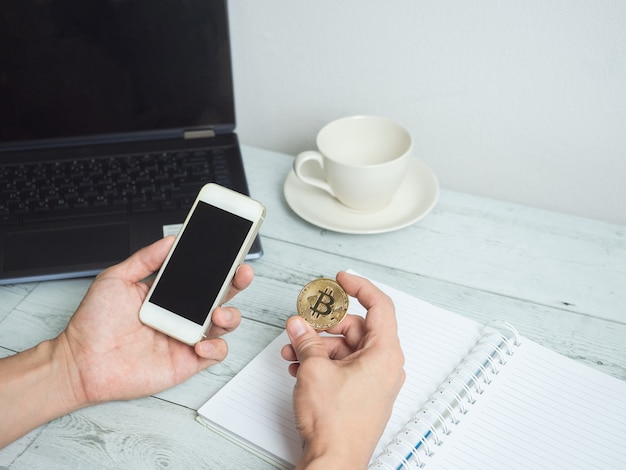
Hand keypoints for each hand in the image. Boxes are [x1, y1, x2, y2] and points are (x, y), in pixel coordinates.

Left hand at [58, 235, 251, 405]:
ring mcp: (187, 337)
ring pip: (225, 324)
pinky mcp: (187, 361)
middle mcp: (183, 314)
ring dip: (230, 315)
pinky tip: (200, 342)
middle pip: (221, 295)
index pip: (203, 275)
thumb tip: (171, 239)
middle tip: (242, 273)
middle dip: (237, 282)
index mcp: (170, 293)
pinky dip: (216, 347)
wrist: (81, 362)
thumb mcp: (116, 279)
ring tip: (218, 313)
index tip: (231, 250)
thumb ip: (146, 258)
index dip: (220, 264)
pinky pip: (215, 353)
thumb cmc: (94, 324)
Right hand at [281, 272, 404, 468]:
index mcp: (384, 354)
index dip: (359, 286)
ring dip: (317, 346)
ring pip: (345, 348)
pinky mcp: (361, 393)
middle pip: (355, 328)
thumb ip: (307, 340)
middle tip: (302, 323)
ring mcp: (373, 381)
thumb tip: (300, 326)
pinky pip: (343, 366)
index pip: (379, 305)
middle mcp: (384, 366)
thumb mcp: (315, 370)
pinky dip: (322, 362)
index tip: (342, 279)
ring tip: (293, 350)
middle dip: (324, 325)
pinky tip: (300, 366)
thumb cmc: (337, 425)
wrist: (335, 461)